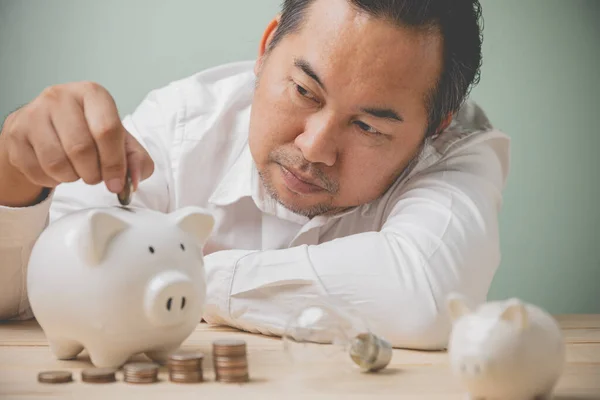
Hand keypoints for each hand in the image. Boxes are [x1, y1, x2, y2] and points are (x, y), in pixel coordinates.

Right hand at [0, 82, 153, 205]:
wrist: (45, 128)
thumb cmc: (88, 132)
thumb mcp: (119, 140)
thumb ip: (136, 159)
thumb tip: (133, 181)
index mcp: (92, 93)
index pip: (107, 130)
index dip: (114, 163)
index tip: (117, 183)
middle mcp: (61, 96)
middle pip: (81, 148)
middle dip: (93, 173)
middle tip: (96, 177)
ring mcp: (34, 113)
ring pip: (56, 162)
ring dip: (72, 177)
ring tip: (77, 170)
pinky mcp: (16, 132)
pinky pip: (37, 170)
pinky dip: (52, 180)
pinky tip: (58, 170)